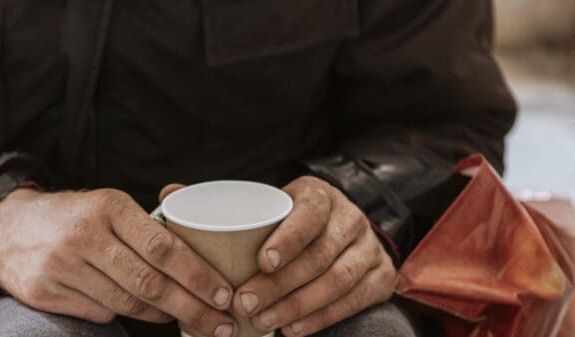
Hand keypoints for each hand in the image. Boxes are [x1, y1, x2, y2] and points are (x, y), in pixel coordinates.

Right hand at [0, 188, 237, 336]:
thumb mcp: (109, 205)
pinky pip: (99, 312)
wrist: (8, 229)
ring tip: (187, 317)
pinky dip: (125, 314)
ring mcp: (62, 266)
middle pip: (150, 283)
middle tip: (220, 323)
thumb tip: (205, 245)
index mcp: (109, 207)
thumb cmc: (75, 217)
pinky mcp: (46, 292)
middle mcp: (85, 235)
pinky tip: (141, 311)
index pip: (163, 247)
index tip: (224, 293)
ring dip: (162, 315)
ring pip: (127, 303)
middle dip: (192, 308)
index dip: (198, 275)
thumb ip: (151, 222)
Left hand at [231, 176, 396, 336]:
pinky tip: (293, 328)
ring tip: (264, 321)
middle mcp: (351, 218)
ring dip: (297, 305)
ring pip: (337, 280)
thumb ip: (253, 225)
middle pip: (318, 254)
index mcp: (320, 196)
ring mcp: (370, 247)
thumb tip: (208, 247)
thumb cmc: (291, 225)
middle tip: (247, 303)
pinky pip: (354, 301)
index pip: (308, 213)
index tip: (262, 262)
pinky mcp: (382, 275)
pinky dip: (321, 318)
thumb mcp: (276, 213)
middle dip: (280, 284)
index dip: (287, 239)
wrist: (338, 232)